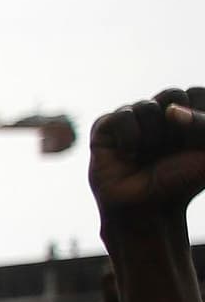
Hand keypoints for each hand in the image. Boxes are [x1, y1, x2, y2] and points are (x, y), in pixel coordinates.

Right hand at [89, 89, 204, 222]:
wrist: (148, 209)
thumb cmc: (181, 180)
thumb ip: (201, 124)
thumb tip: (170, 111)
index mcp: (186, 111)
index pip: (197, 93)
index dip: (198, 121)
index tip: (196, 145)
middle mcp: (158, 110)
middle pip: (173, 94)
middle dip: (177, 128)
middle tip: (170, 151)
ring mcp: (132, 116)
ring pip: (148, 106)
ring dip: (153, 138)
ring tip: (147, 156)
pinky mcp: (105, 125)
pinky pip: (123, 117)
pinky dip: (131, 138)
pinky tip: (129, 155)